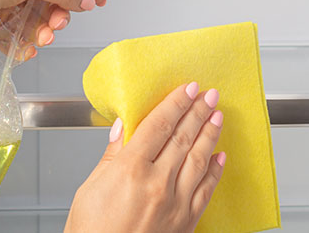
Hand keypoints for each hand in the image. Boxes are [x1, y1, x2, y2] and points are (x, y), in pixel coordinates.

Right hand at [65, 82, 225, 232]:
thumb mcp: (89, 190)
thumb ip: (110, 156)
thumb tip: (122, 127)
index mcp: (130, 170)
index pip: (159, 125)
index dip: (176, 103)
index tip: (188, 89)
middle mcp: (157, 184)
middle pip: (183, 137)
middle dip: (198, 112)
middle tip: (209, 94)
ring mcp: (175, 203)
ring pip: (199, 159)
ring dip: (210, 134)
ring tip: (217, 115)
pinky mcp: (185, 221)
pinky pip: (205, 190)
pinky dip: (215, 171)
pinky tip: (220, 156)